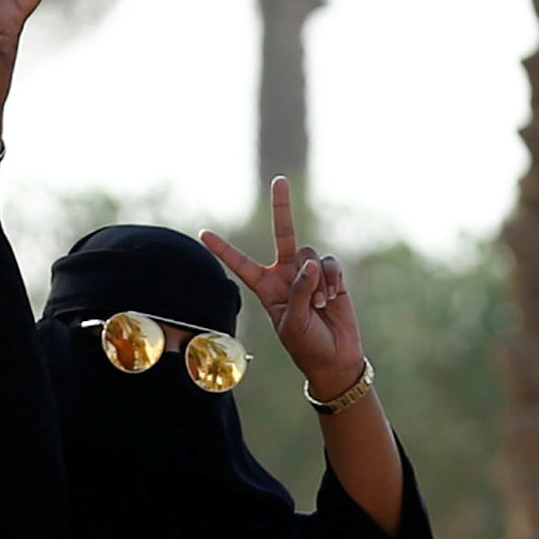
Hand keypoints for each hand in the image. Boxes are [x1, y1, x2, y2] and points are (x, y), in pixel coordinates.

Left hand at [202, 179, 365, 402]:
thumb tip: (310, 262)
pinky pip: (329, 263)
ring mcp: (309, 273)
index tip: (203, 233)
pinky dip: (331, 278)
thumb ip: (298, 291)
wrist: (335, 358)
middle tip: (279, 180)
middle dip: (282, 207)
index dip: (224, 249)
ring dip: (316, 280)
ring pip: (310, 255)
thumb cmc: (306, 346)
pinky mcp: (331, 276)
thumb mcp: (291, 323)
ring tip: (320, 304)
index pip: (241, 264)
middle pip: (283, 234)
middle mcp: (286, 275)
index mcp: (266, 288)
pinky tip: (332, 297)